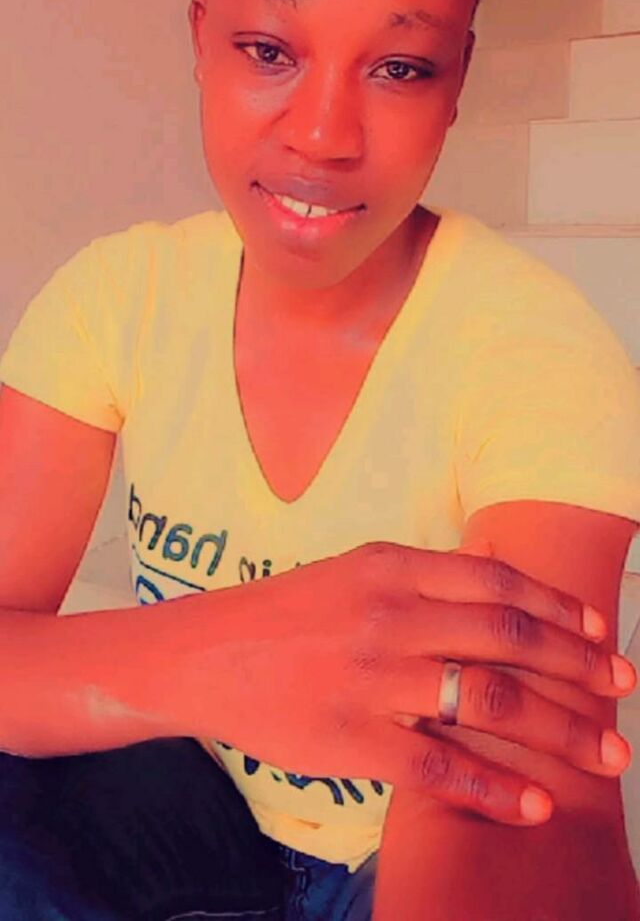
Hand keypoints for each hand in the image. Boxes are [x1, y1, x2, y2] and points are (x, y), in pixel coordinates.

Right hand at [181, 539, 635, 824]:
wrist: (208, 655)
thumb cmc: (289, 613)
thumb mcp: (357, 569)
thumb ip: (426, 577)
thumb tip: (504, 585)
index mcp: (395, 568)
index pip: (500, 584)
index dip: (560, 610)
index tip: (599, 634)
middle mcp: (393, 616)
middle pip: (511, 640)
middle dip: (580, 668)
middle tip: (624, 690)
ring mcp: (375, 678)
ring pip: (492, 702)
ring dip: (562, 730)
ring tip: (607, 753)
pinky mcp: (354, 738)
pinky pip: (441, 767)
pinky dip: (497, 788)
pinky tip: (537, 804)